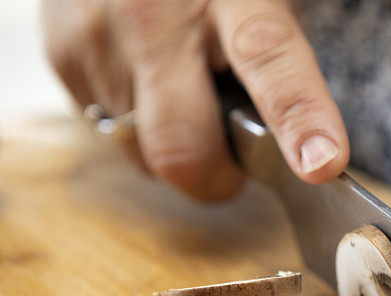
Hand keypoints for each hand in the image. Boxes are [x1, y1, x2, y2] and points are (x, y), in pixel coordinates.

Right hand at [43, 0, 348, 200]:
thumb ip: (276, 63)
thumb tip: (310, 148)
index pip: (269, 60)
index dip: (299, 118)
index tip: (322, 164)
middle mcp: (155, 15)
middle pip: (183, 146)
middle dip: (213, 179)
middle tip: (232, 168)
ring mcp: (99, 36)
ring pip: (143, 154)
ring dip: (174, 149)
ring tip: (184, 95)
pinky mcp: (62, 55)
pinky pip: (111, 133)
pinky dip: (138, 129)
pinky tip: (148, 83)